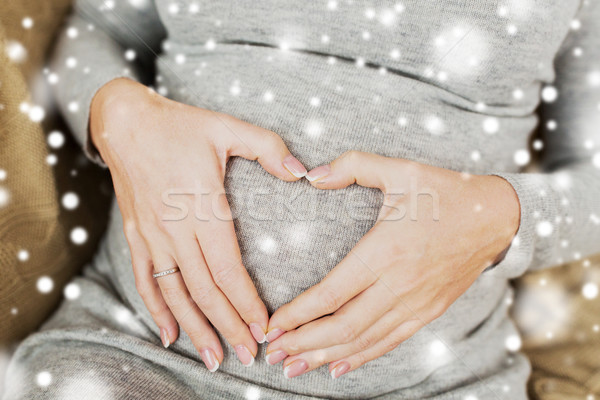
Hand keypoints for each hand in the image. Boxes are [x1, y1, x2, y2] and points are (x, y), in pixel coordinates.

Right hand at [90, 78, 306, 370]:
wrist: (124, 123)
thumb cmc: (179, 126)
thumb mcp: (227, 127)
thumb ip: (267, 147)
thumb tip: (301, 173)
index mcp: (203, 207)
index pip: (228, 268)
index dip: (246, 302)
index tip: (264, 326)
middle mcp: (176, 230)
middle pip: (205, 291)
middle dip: (229, 327)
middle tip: (249, 355)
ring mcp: (153, 237)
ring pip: (175, 294)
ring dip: (195, 329)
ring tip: (214, 358)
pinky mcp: (137, 237)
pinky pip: (145, 282)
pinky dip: (157, 311)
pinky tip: (169, 334)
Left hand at [265, 151, 519, 377]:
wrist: (497, 218)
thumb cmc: (446, 192)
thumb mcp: (400, 169)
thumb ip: (353, 166)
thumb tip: (312, 174)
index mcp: (387, 250)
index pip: (332, 293)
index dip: (298, 314)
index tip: (272, 325)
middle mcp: (399, 284)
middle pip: (342, 327)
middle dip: (302, 344)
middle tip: (272, 354)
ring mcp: (416, 303)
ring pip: (363, 341)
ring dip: (325, 356)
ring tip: (293, 367)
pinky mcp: (428, 312)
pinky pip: (390, 342)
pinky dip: (361, 357)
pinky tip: (338, 366)